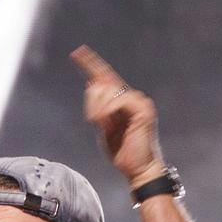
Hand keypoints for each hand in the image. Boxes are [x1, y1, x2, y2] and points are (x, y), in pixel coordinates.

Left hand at [71, 45, 165, 183]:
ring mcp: (139, 101)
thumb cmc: (122, 152)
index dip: (91, 63)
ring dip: (98, 109)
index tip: (78, 52)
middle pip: (101, 83)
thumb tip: (92, 85)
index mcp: (122, 101)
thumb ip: (99, 108)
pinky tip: (108, 122)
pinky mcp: (143, 109)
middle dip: (91, 101)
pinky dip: (108, 111)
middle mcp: (132, 97)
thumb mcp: (104, 128)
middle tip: (95, 121)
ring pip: (107, 91)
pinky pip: (118, 101)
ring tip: (102, 125)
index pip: (105, 77)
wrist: (138, 169)